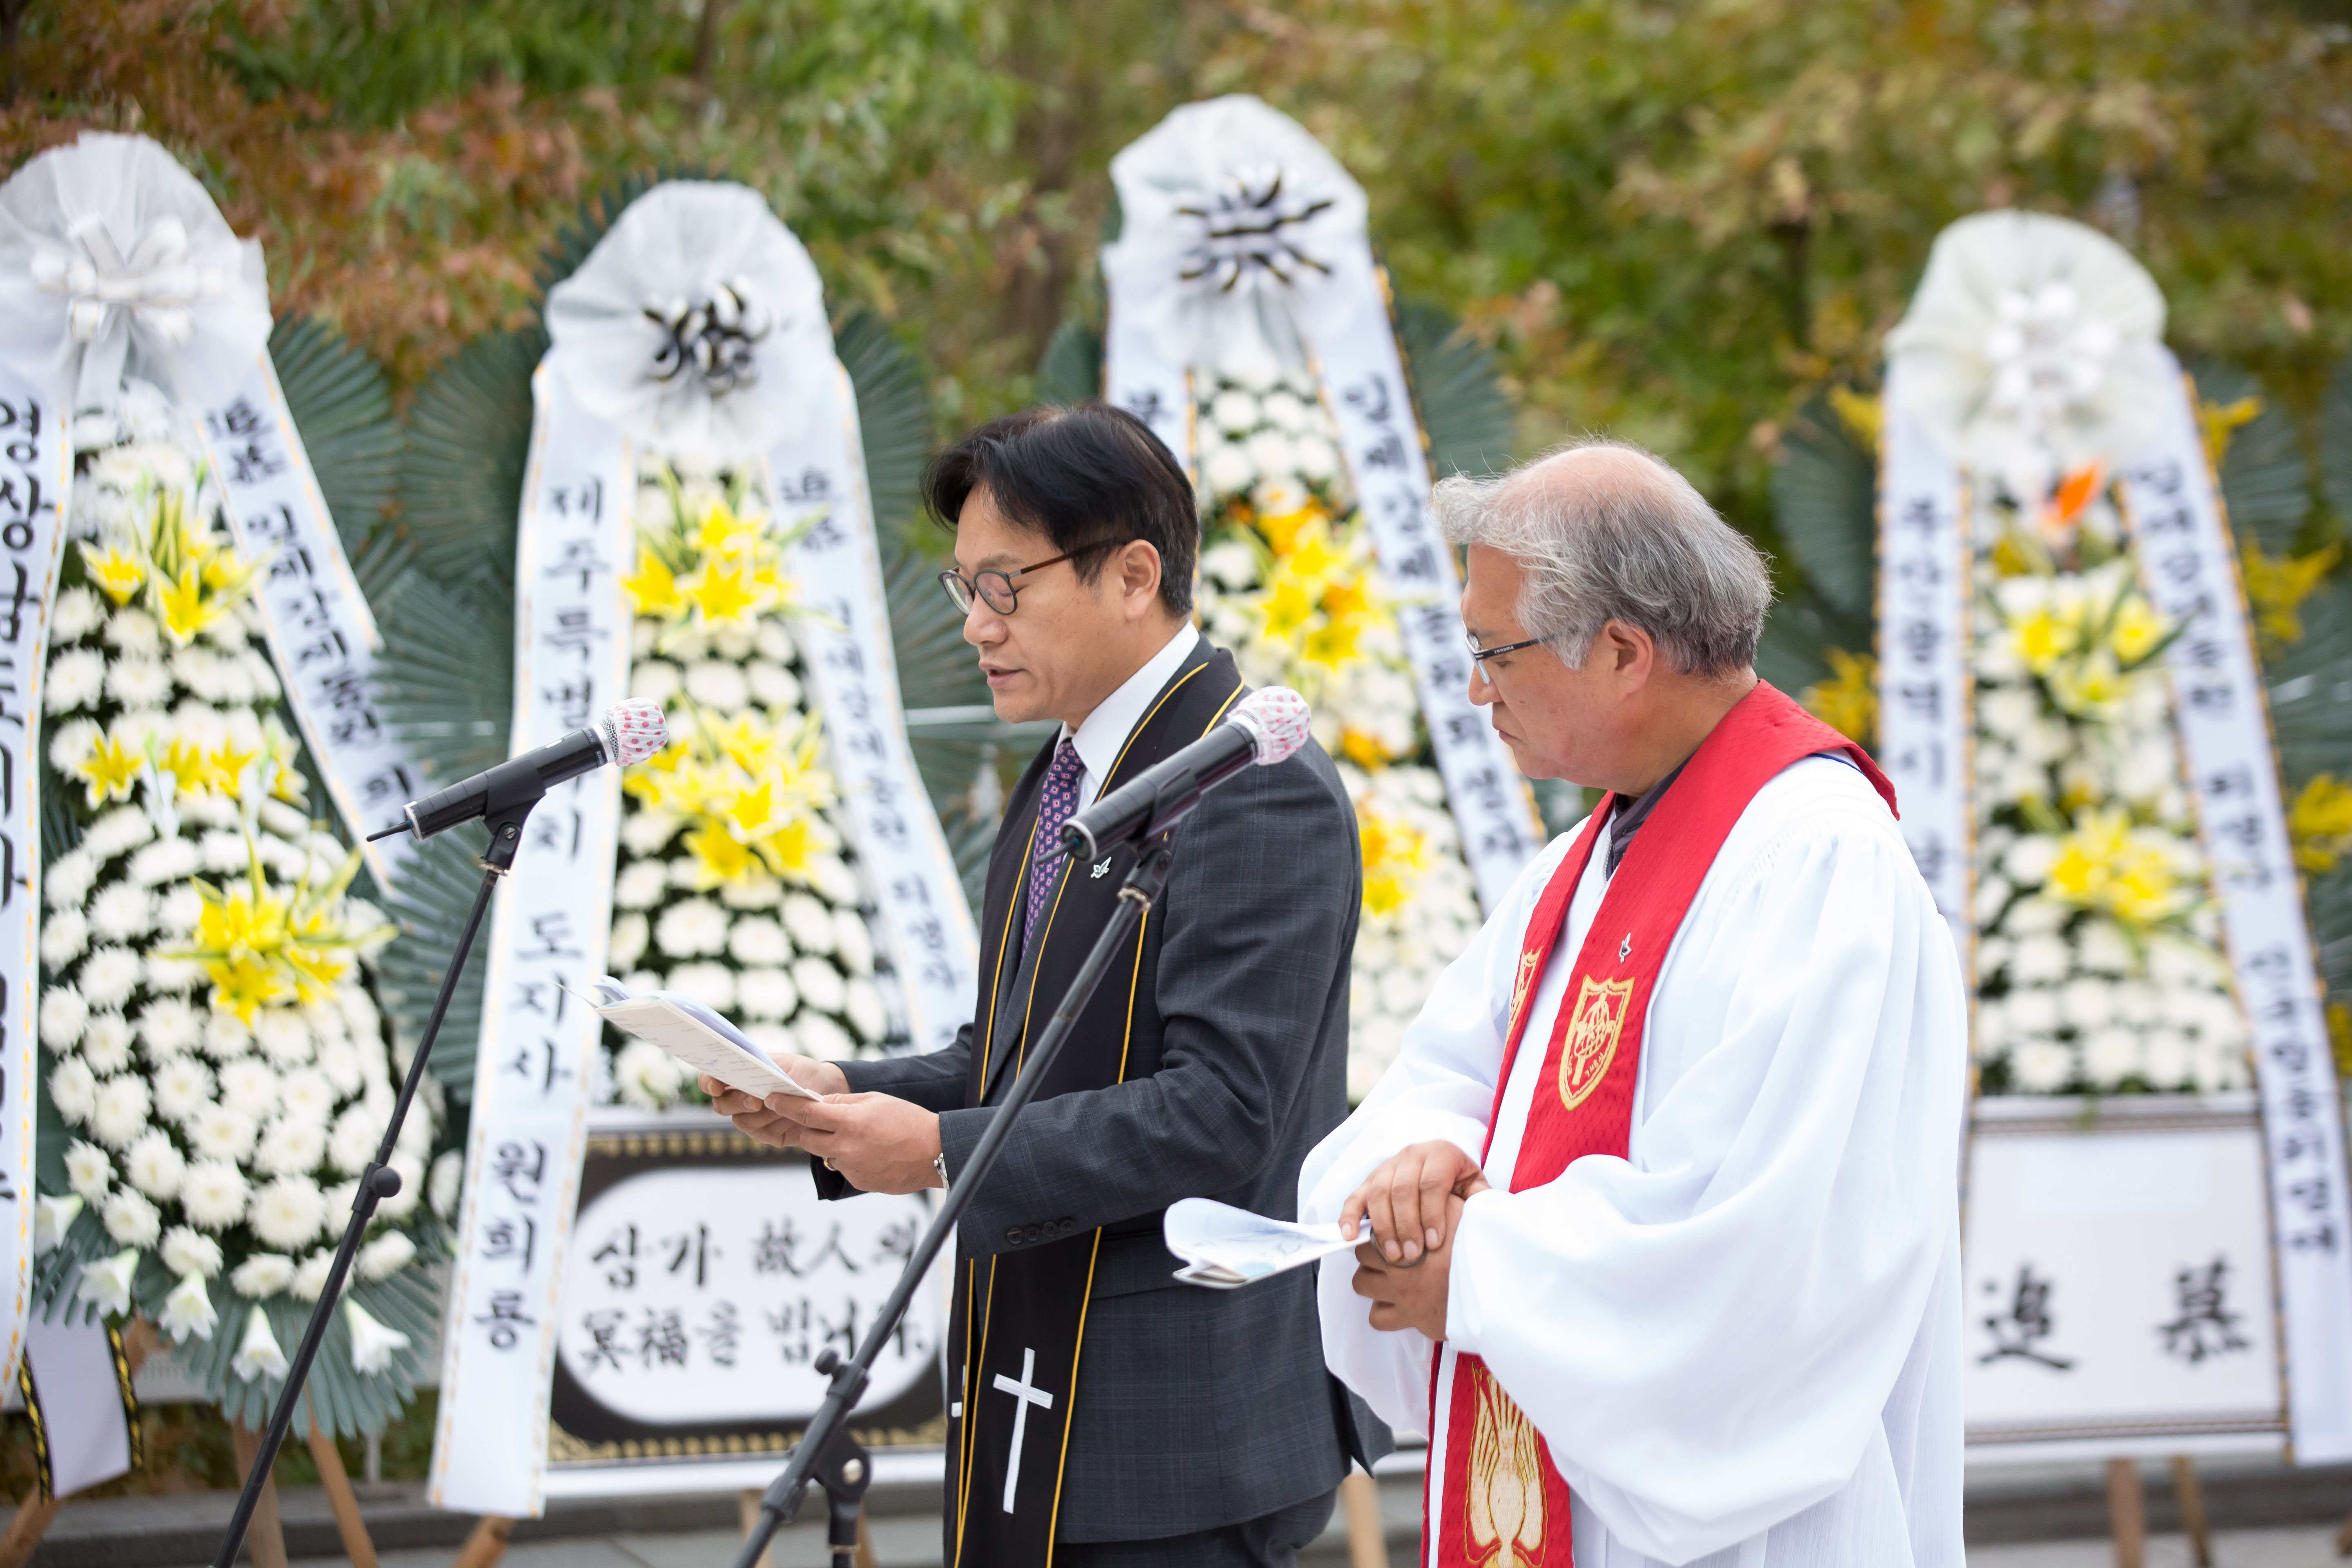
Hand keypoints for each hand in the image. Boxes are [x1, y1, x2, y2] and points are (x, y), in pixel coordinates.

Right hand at [700, 1055, 848, 1152]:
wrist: (826, 1090)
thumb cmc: (801, 1072)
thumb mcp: (786, 1063)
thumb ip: (766, 1070)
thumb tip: (753, 1077)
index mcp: (737, 1077)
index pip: (710, 1080)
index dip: (709, 1083)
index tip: (718, 1086)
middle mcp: (738, 1100)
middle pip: (721, 1106)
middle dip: (737, 1103)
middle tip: (756, 1100)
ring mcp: (750, 1119)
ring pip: (743, 1122)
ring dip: (763, 1114)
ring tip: (784, 1105)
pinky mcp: (766, 1135)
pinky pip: (763, 1134)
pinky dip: (778, 1124)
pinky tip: (792, 1116)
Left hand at [768, 1091, 943, 1195]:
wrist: (934, 1153)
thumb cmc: (908, 1121)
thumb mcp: (876, 1100)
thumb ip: (844, 1102)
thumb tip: (818, 1103)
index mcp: (850, 1121)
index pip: (806, 1113)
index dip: (784, 1105)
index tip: (771, 1099)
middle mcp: (846, 1147)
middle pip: (807, 1137)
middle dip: (808, 1127)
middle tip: (822, 1120)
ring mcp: (851, 1167)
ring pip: (824, 1154)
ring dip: (831, 1144)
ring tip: (861, 1137)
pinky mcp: (857, 1182)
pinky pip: (842, 1167)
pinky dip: (848, 1158)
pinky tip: (871, 1152)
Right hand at [1340, 1140, 1492, 1265]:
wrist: (1442, 1166)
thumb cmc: (1461, 1184)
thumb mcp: (1475, 1187)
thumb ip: (1479, 1199)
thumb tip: (1480, 1217)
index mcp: (1441, 1153)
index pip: (1432, 1182)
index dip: (1432, 1214)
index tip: (1435, 1244)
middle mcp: (1412, 1154)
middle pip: (1403, 1189)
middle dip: (1407, 1225)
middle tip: (1412, 1256)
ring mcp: (1388, 1165)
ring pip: (1378, 1192)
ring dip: (1383, 1227)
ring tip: (1393, 1257)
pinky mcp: (1370, 1179)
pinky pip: (1356, 1196)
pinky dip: (1349, 1216)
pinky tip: (1350, 1237)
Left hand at [1351, 1191, 1466, 1339]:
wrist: (1492, 1287)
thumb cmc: (1477, 1250)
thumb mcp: (1461, 1212)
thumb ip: (1439, 1202)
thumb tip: (1432, 1194)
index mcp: (1408, 1235)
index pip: (1373, 1227)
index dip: (1379, 1227)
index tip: (1388, 1230)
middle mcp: (1399, 1265)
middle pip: (1362, 1254)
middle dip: (1371, 1252)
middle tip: (1387, 1253)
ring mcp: (1401, 1294)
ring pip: (1361, 1283)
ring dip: (1371, 1280)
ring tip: (1388, 1278)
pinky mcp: (1409, 1318)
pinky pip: (1377, 1318)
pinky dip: (1382, 1311)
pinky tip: (1397, 1304)